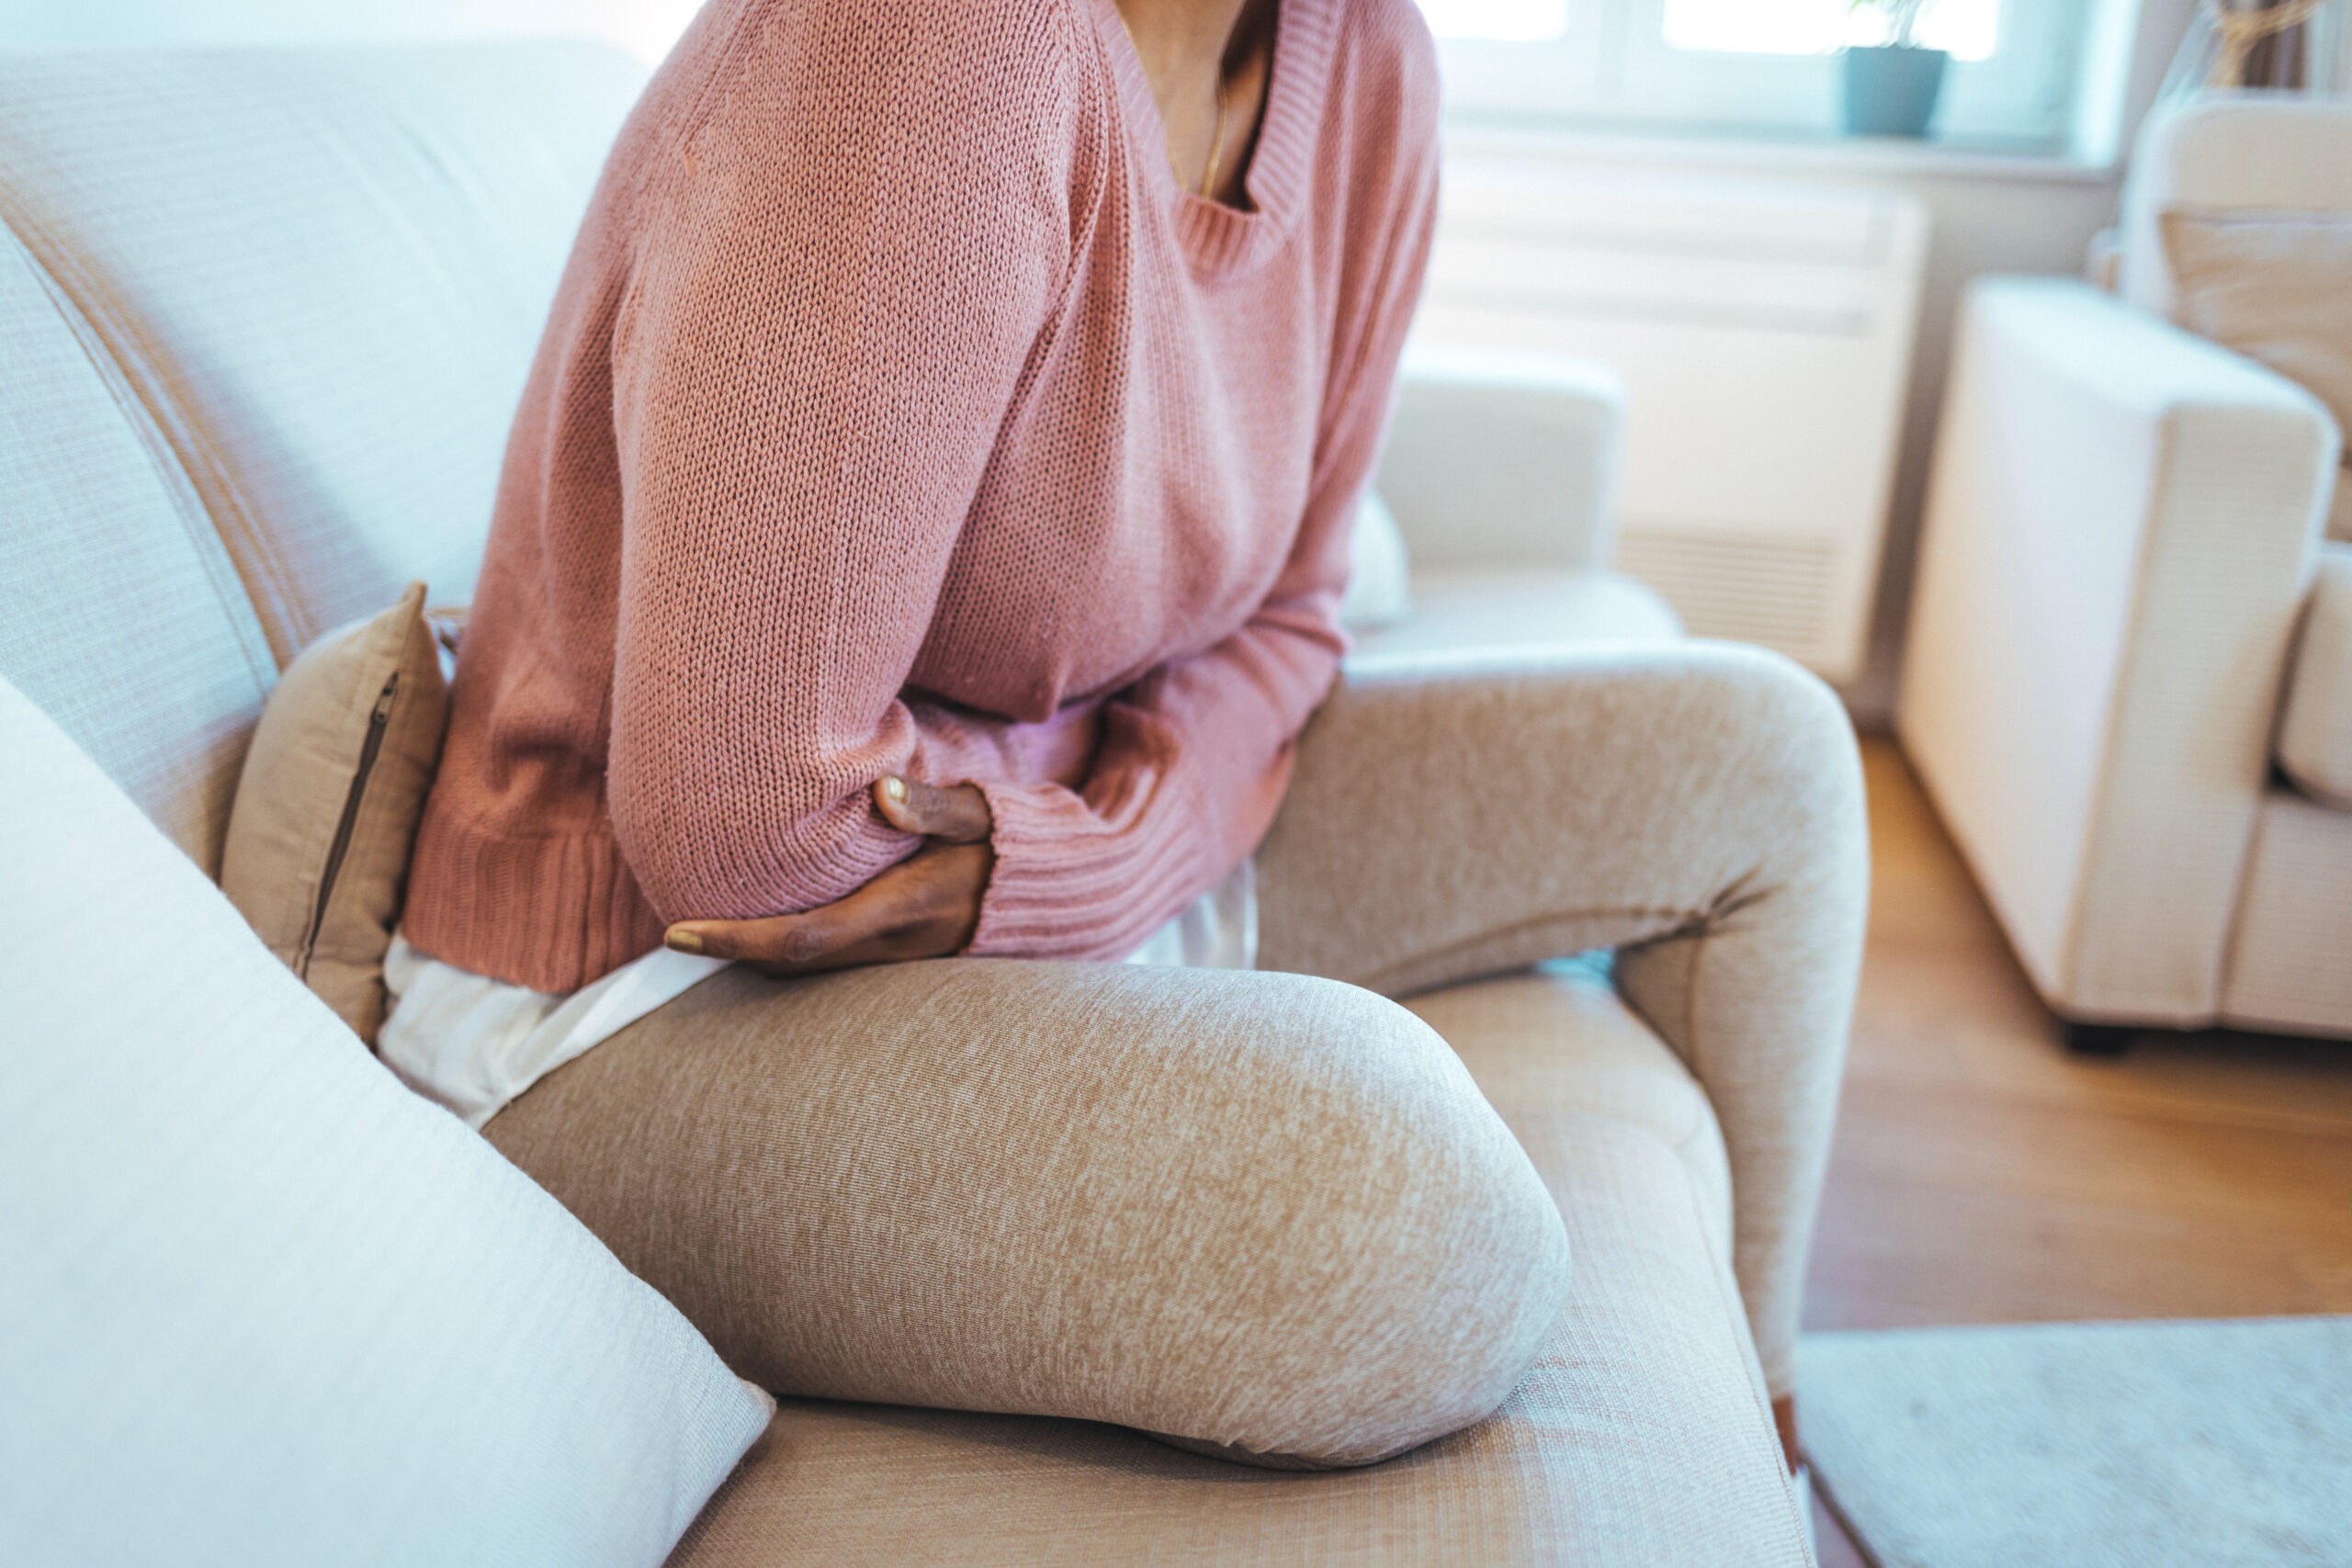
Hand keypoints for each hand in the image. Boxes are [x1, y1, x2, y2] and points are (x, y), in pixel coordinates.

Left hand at [661, 777, 993, 975]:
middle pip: (790, 965)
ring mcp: (895, 960)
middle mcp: (891, 946)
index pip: (801, 939)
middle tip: (674, 930)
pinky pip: (829, 963)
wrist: (1057, 898)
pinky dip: (787, 949)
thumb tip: (882, 789)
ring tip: (704, 924)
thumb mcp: (981, 814)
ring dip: (755, 954)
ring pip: (807, 969)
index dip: (734, 941)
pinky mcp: (898, 957)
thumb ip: (933, 804)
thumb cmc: (1014, 847)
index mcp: (901, 909)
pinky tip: (765, 921)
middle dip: (730, 952)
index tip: (677, 932)